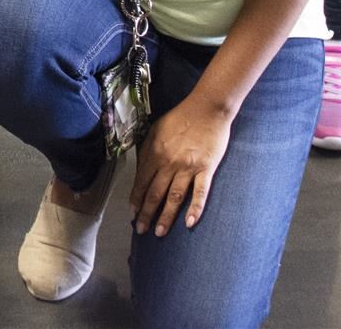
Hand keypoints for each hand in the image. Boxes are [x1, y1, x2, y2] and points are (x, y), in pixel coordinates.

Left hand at [130, 97, 232, 234]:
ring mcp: (188, 167)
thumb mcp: (155, 129)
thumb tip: (140, 168)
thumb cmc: (180, 117)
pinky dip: (195, 209)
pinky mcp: (206, 169)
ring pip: (174, 197)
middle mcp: (169, 163)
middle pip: (155, 193)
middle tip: (141, 230)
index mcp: (155, 152)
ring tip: (160, 233)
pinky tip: (189, 223)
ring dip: (166, 216)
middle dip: (147, 213)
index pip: (141, 181)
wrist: (207, 108)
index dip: (136, 199)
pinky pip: (200, 192)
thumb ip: (147, 150)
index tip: (133, 213)